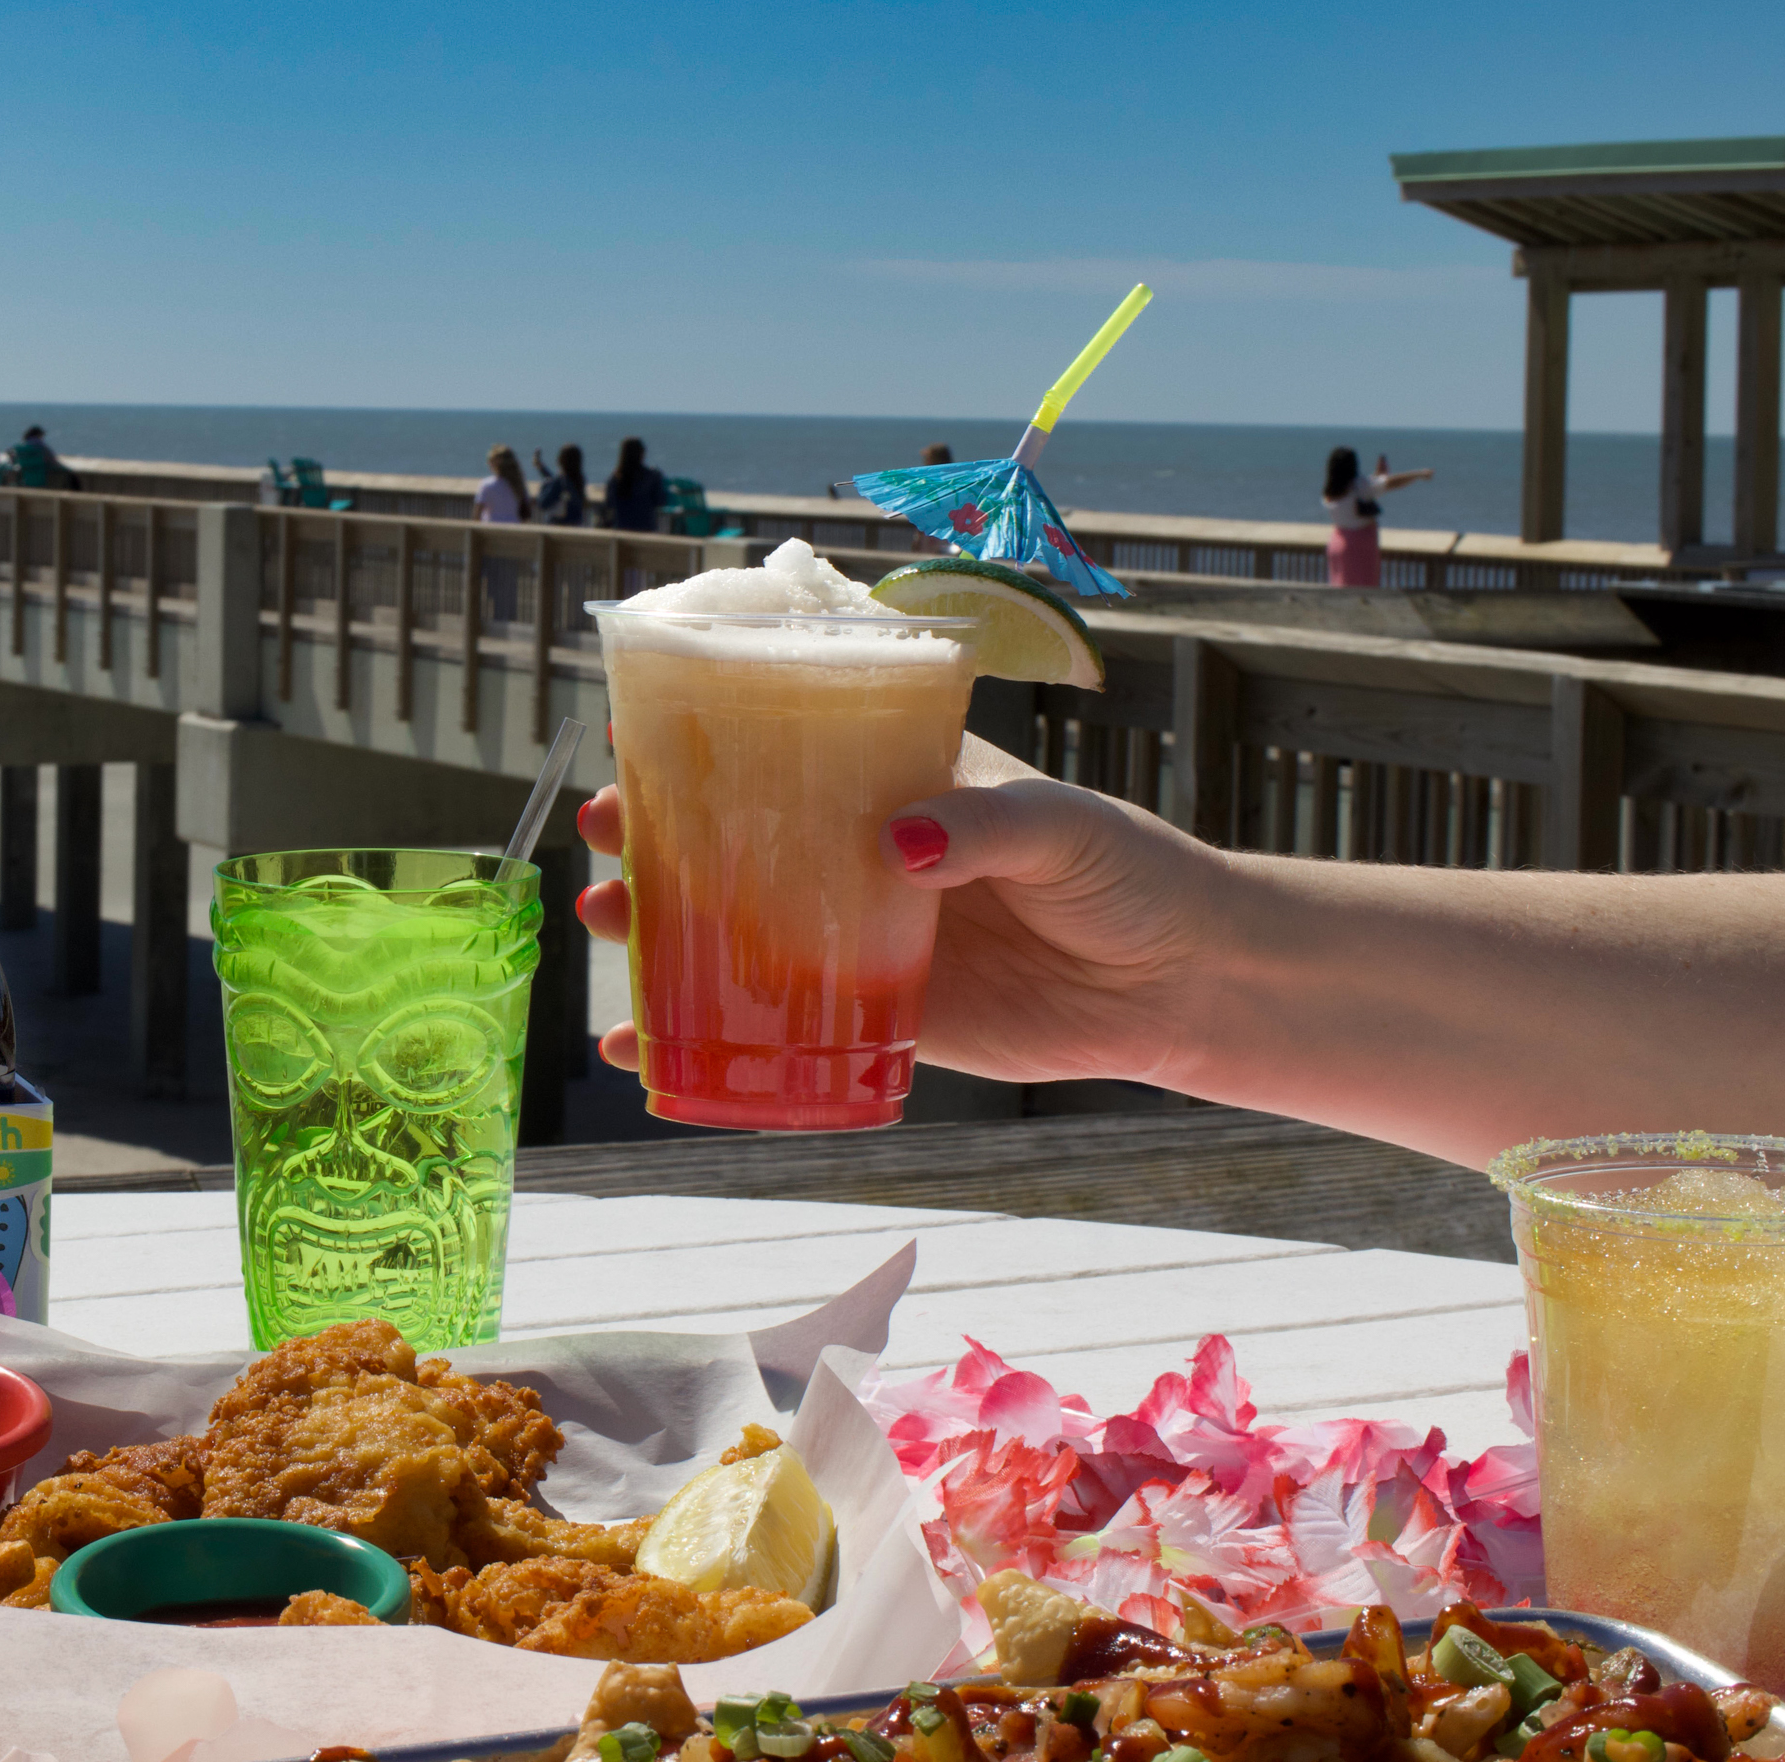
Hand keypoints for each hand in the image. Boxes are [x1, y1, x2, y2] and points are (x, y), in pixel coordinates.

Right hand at [574, 737, 1236, 1087]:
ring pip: (741, 933)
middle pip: (737, 840)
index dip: (704, 744)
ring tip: (604, 928)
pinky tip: (650, 1049)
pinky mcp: (881, 1022)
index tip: (628, 737)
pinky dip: (708, 1040)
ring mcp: (865, 941)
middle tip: (601, 839)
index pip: (786, 750)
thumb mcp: (1059, 830)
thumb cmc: (1127, 875)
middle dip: (656, 836)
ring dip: (663, 930)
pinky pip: (780, 1031)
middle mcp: (864, 857)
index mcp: (898, 784)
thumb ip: (980, 826)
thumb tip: (896, 843)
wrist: (1183, 983)